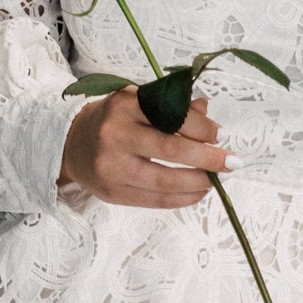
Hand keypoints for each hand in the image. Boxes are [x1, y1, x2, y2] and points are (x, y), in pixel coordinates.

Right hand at [59, 92, 235, 206]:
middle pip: (171, 149)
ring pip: (164, 180)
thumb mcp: (137, 101)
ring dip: (198, 182)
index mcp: (125, 104)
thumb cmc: (113, 120)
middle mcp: (116, 134)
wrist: (70, 143)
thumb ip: (171, 105)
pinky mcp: (112, 193)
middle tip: (231, 162)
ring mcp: (112, 166)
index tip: (218, 134)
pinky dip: (182, 199)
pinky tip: (198, 193)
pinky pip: (155, 200)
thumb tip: (207, 111)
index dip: (201, 128)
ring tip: (215, 180)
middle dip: (208, 158)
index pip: (172, 116)